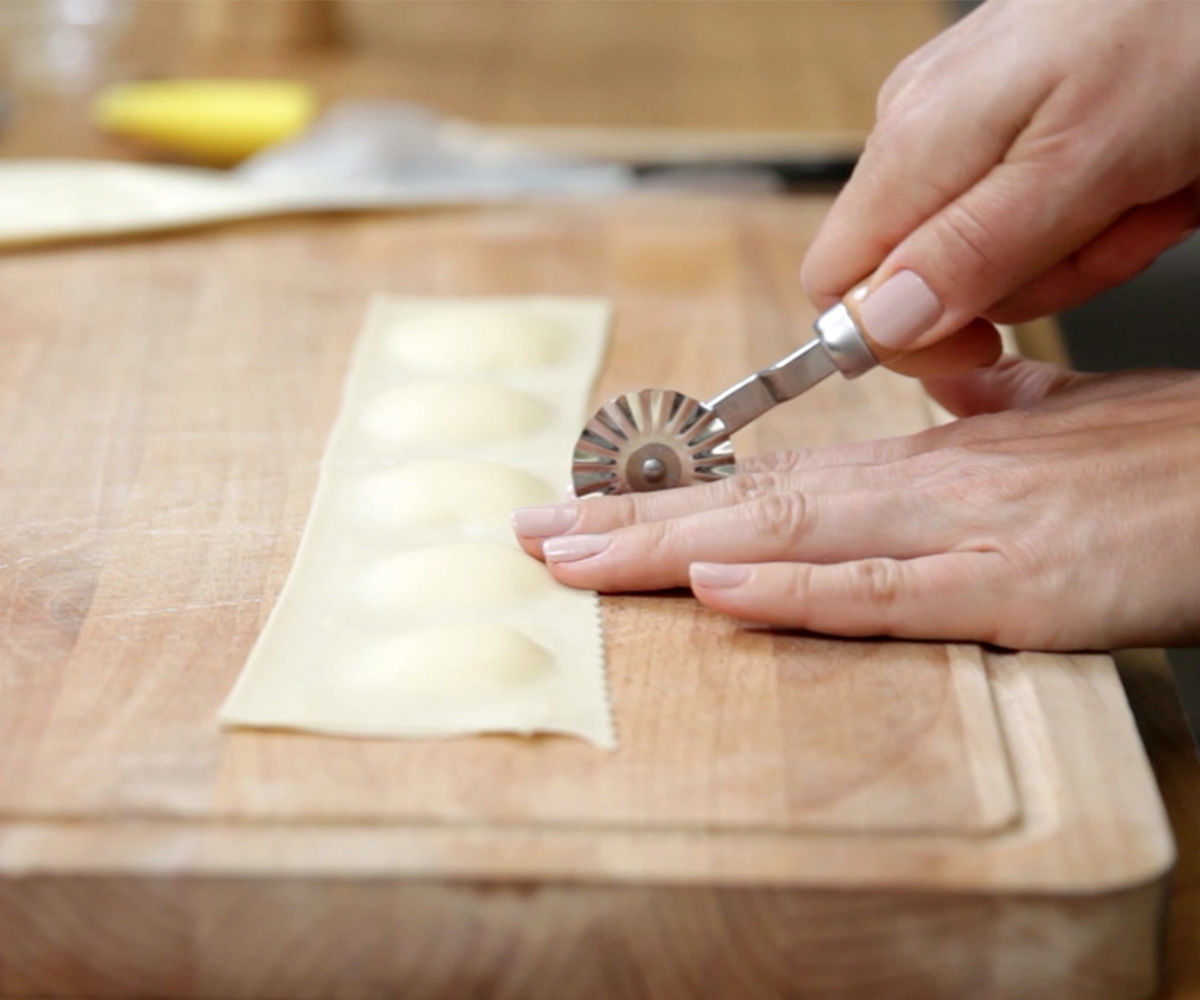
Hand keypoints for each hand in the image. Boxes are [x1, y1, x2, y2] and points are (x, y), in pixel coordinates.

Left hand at [511, 358, 1199, 649]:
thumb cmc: (1163, 459)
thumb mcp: (1061, 426)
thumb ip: (993, 410)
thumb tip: (950, 388)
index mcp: (924, 462)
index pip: (771, 482)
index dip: (673, 498)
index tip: (589, 509)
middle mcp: (922, 487)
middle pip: (749, 508)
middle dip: (630, 524)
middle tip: (532, 534)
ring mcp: (961, 532)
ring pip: (790, 539)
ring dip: (672, 551)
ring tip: (573, 559)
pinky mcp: (1013, 588)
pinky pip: (885, 592)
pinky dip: (796, 591)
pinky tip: (719, 593)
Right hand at [803, 0, 1199, 354]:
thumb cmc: (1178, 29)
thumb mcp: (1082, 167)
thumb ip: (971, 254)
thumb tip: (876, 326)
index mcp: (912, 147)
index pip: (834, 288)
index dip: (898, 338)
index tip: (981, 344)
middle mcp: (916, 132)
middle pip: (925, 280)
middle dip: (1030, 282)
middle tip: (1110, 229)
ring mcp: (957, 121)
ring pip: (984, 252)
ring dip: (1079, 246)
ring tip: (1141, 188)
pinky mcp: (1002, 115)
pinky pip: (1021, 209)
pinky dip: (1089, 209)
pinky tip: (1135, 169)